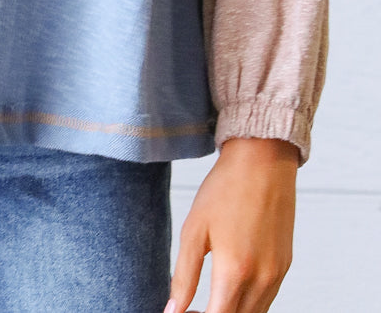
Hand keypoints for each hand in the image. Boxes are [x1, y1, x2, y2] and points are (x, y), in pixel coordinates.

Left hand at [164, 136, 298, 312]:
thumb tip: (173, 311)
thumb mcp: (194, 230)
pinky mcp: (285, 267)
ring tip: (208, 300)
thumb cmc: (225, 190)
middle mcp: (262, 280)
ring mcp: (277, 275)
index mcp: (235, 271)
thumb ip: (184, 277)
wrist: (263, 161)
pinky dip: (248, 303)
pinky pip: (266, 300)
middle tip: (191, 308)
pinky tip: (229, 287)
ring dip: (232, 312)